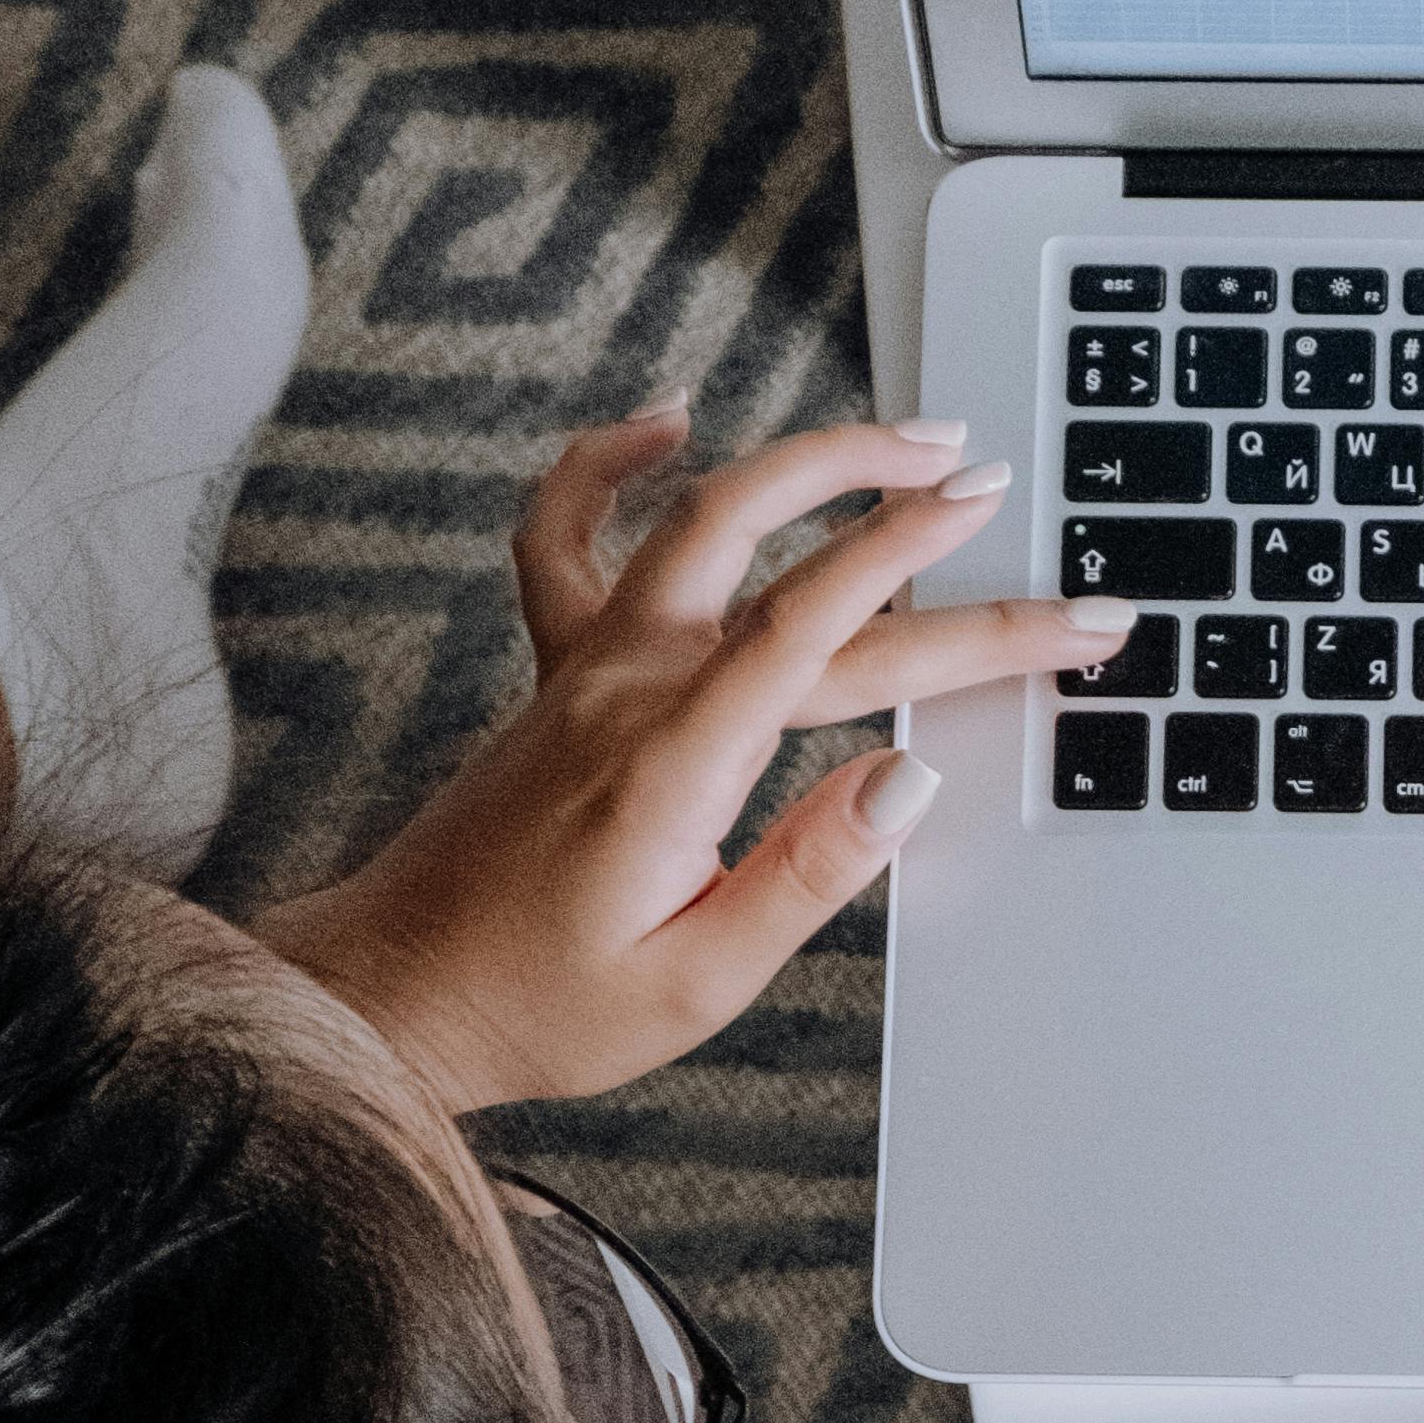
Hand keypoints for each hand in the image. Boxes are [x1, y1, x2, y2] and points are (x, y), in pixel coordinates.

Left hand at [261, 403, 1123, 1108]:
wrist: (398, 994)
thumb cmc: (540, 1003)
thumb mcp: (696, 979)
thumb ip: (808, 875)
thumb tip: (907, 782)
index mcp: (674, 764)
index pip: (822, 630)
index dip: (931, 584)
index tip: (1025, 571)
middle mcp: (627, 688)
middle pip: (790, 568)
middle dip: (911, 522)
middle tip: (998, 491)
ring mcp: (586, 666)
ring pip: (699, 517)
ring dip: (805, 462)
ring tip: (901, 441)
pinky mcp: (557, 670)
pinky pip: (566, 535)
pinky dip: (606, 460)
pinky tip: (665, 419)